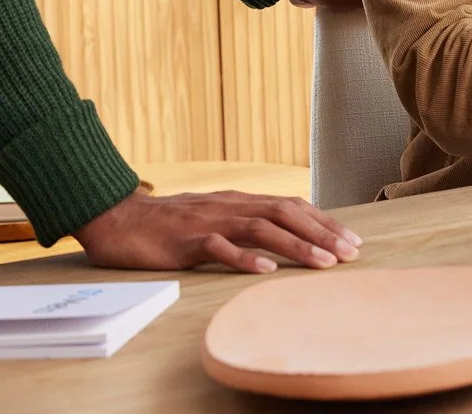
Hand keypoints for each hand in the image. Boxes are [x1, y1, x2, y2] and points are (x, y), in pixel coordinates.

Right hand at [74, 187, 362, 272]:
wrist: (120, 219)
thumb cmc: (170, 224)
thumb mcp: (215, 217)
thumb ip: (245, 222)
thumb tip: (285, 233)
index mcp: (239, 201)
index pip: (291, 206)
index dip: (323, 222)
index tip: (351, 240)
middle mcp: (230, 206)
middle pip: (284, 213)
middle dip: (321, 232)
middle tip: (350, 252)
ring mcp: (208, 221)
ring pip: (260, 228)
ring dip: (295, 245)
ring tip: (322, 262)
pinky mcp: (186, 240)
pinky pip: (218, 247)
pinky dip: (243, 258)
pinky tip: (264, 270)